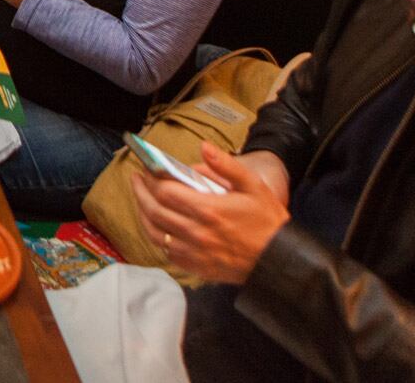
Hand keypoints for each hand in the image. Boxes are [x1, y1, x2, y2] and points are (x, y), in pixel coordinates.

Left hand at [129, 142, 290, 284]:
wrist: (278, 261)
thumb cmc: (267, 221)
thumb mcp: (253, 186)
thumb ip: (226, 165)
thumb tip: (203, 146)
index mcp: (208, 210)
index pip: (165, 192)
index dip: (151, 179)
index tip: (146, 169)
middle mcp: (197, 233)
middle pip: (154, 211)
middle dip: (141, 193)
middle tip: (136, 180)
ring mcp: (194, 253)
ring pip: (155, 233)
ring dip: (143, 215)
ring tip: (141, 200)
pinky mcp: (196, 267)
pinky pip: (166, 252)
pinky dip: (156, 237)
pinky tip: (156, 225)